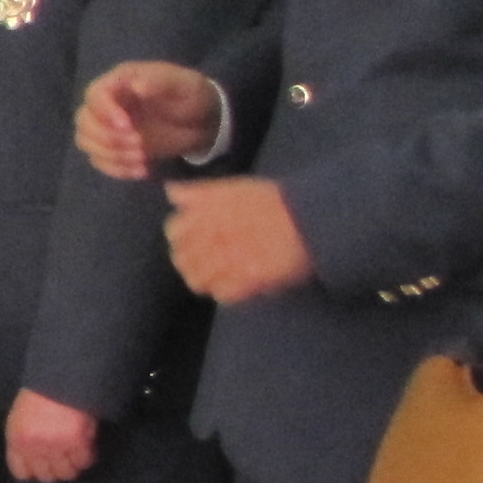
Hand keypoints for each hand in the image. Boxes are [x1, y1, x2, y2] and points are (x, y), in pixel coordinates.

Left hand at [3, 388, 100, 482]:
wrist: (59, 378)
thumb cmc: (39, 394)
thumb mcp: (20, 417)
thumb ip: (24, 439)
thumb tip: (34, 460)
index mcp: (16, 439)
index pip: (21, 470)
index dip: (32, 472)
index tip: (41, 470)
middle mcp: (34, 447)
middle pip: (46, 475)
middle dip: (55, 471)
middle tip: (62, 461)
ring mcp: (56, 446)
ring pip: (67, 472)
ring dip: (72, 466)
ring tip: (75, 454)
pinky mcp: (77, 442)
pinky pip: (84, 461)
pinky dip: (87, 457)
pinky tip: (86, 446)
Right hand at [77, 61, 228, 181]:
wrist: (203, 121)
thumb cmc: (191, 97)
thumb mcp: (183, 84)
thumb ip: (159, 82)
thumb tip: (135, 84)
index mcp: (119, 82)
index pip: (95, 95)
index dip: (105, 112)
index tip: (127, 126)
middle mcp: (106, 104)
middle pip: (84, 121)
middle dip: (107, 137)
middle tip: (138, 144)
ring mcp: (107, 127)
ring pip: (86, 142)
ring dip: (111, 154)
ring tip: (142, 158)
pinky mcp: (113, 147)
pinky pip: (99, 160)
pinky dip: (116, 169)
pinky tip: (141, 170)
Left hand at [164, 175, 313, 302]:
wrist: (311, 219)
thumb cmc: (275, 200)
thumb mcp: (234, 187)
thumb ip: (199, 192)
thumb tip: (170, 192)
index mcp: (206, 214)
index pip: (174, 231)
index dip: (180, 238)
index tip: (192, 240)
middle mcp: (211, 237)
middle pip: (182, 259)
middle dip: (190, 261)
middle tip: (207, 262)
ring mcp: (228, 261)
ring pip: (197, 280)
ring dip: (205, 279)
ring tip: (220, 275)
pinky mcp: (247, 281)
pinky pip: (222, 294)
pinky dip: (226, 292)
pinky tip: (236, 285)